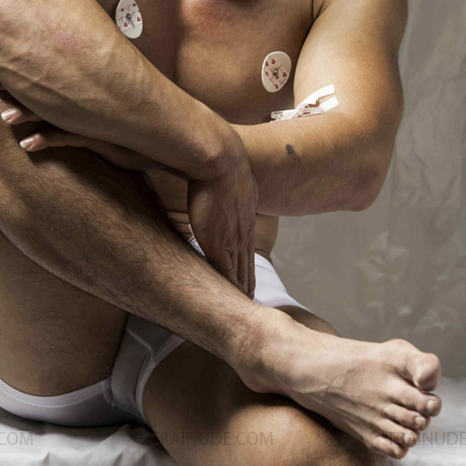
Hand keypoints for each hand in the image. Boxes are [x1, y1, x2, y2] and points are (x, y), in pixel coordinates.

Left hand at [0, 76, 164, 172]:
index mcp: (92, 86)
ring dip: (27, 113)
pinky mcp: (102, 141)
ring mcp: (95, 120)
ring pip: (53, 112)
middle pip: (46, 85)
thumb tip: (74, 67)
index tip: (1, 57)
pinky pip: (68, 139)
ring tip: (3, 115)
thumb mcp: (115, 100)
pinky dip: (47, 140)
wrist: (173, 140)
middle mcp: (91, 99)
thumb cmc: (140, 121)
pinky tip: (28, 144)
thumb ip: (95, 86)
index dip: (27, 61)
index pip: (54, 67)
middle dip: (16, 83)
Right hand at [186, 139, 258, 299]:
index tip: (247, 278)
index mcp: (244, 216)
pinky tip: (231, 300)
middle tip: (249, 300)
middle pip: (246, 264)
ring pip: (239, 272)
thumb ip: (224, 185)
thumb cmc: (218, 162)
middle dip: (247, 282)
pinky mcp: (218, 244)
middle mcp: (242, 231)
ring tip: (243, 305)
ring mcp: (232, 239)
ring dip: (241, 289)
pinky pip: (226, 273)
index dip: (246, 264)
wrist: (220, 160)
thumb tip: (215, 179)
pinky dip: (229, 288)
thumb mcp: (227, 176)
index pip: (246, 247)